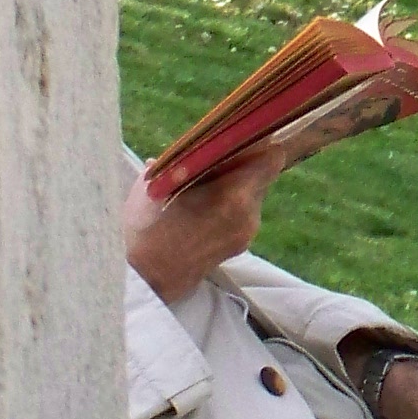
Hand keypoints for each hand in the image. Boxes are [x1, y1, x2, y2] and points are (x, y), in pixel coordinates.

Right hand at [123, 147, 290, 304]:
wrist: (145, 280)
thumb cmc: (147, 227)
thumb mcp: (160, 183)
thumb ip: (186, 158)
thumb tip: (196, 144)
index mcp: (234, 194)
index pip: (272, 157)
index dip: (261, 144)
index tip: (244, 138)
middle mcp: (249, 213)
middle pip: (263, 174)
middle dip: (246, 164)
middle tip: (220, 161)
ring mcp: (248, 232)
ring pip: (254, 194)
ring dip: (238, 187)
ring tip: (206, 189)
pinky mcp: (242, 246)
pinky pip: (244, 214)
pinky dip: (232, 207)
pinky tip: (205, 210)